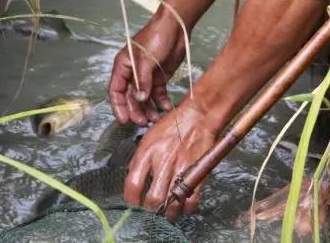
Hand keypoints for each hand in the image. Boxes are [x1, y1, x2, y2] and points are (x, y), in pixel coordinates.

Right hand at [108, 14, 187, 124]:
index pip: (115, 90)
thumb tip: (139, 99)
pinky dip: (161, 102)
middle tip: (143, 122)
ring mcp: (146, 76)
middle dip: (136, 111)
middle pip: (130, 98)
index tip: (124, 120)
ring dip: (149, 109)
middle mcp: (133, 73)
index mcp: (123, 66)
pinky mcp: (160, 77)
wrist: (176, 27)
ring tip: (156, 119)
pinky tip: (167, 107)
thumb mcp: (147, 59)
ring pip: (144, 99)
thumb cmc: (156, 37)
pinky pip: (158, 94)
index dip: (118, 106)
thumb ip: (143, 81)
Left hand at [124, 102, 216, 219]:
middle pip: (153, 199)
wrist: (198, 117)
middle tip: (152, 207)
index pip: (133, 185)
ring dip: (168, 212)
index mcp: (147, 153)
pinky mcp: (197, 173)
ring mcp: (181, 169)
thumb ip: (140, 160)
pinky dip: (186, 208)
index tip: (134, 202)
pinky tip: (182, 206)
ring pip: (172, 204)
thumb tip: (133, 179)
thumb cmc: (172, 125)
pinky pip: (191, 200)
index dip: (131, 199)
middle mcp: (163, 163)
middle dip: (151, 208)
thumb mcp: (148, 138)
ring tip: (167, 211)